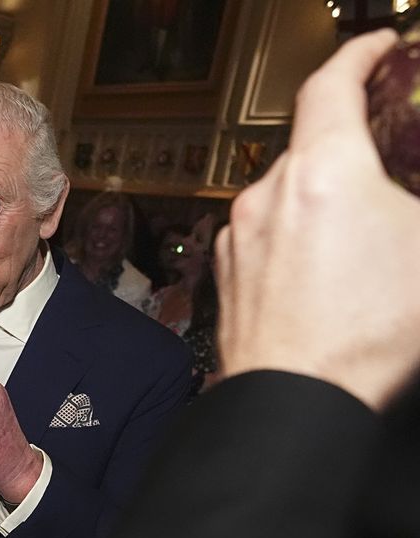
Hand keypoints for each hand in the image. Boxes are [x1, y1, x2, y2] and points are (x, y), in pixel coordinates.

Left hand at [217, 29, 419, 410]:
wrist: (293, 399)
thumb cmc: (363, 332)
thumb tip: (409, 203)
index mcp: (321, 169)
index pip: (332, 84)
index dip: (358, 55)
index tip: (377, 49)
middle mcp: (267, 193)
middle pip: (309, 144)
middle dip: (347, 145)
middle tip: (382, 162)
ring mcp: (238, 234)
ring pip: (284, 192)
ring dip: (319, 196)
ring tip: (356, 233)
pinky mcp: (224, 271)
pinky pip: (263, 232)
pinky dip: (291, 231)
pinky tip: (319, 267)